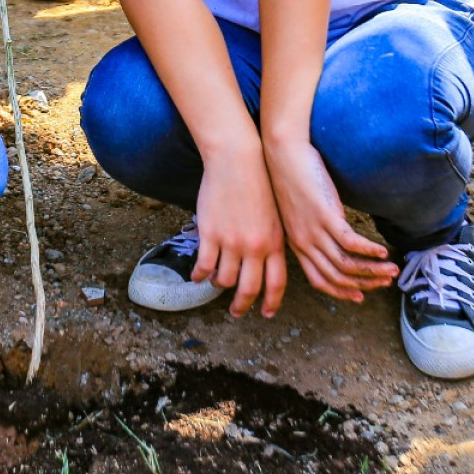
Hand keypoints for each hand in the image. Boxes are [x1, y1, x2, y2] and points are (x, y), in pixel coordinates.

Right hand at [192, 152, 287, 317]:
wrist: (237, 160)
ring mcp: (232, 242)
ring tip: (215, 282)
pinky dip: (199, 275)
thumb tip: (267, 264)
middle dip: (242, 306)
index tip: (267, 313)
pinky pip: (203, 266)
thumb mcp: (275, 216)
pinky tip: (197, 275)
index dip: (271, 303)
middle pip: (249, 289)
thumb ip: (272, 242)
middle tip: (237, 313)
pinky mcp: (210, 234)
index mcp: (275, 243)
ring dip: (218, 285)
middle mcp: (255, 247)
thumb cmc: (258, 183)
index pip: (276, 284)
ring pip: (224, 280)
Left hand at [262, 141, 397, 301]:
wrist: (283, 153)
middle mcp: (305, 243)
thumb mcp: (298, 212)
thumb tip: (334, 236)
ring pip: (346, 265)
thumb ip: (312, 229)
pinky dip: (369, 251)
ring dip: (372, 271)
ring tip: (392, 270)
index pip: (320, 280)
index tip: (360, 296)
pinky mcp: (326, 216)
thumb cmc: (292, 177)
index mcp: (297, 244)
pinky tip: (383, 251)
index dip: (342, 291)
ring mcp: (315, 231)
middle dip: (364, 284)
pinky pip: (351, 243)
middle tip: (385, 283)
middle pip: (337, 277)